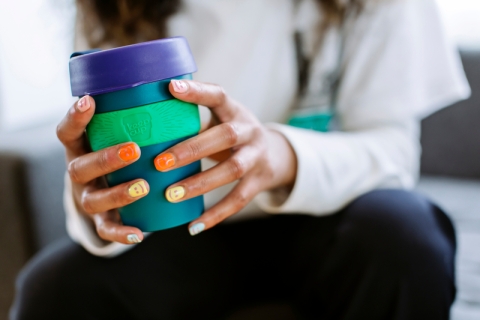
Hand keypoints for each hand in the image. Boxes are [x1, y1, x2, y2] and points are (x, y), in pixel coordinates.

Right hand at [57, 96, 145, 243]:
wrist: (105, 189)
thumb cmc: (117, 151)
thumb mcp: (117, 134)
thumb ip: (133, 117)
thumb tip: (172, 83)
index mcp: (80, 148)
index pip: (67, 132)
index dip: (75, 118)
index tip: (90, 101)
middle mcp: (78, 173)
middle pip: (80, 167)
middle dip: (106, 158)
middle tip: (134, 149)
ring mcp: (87, 197)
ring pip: (94, 199)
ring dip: (117, 193)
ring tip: (143, 187)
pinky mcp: (100, 219)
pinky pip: (106, 229)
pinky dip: (121, 233)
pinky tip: (139, 234)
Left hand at [155, 79, 296, 234]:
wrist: (274, 155)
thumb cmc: (232, 135)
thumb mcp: (221, 120)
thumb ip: (193, 119)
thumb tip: (144, 119)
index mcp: (235, 111)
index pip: (218, 96)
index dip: (197, 93)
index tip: (171, 88)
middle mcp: (250, 131)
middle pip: (225, 136)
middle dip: (192, 149)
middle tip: (160, 163)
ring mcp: (257, 157)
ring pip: (232, 170)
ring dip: (200, 183)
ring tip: (170, 195)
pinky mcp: (259, 181)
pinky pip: (238, 200)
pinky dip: (216, 215)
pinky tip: (193, 226)